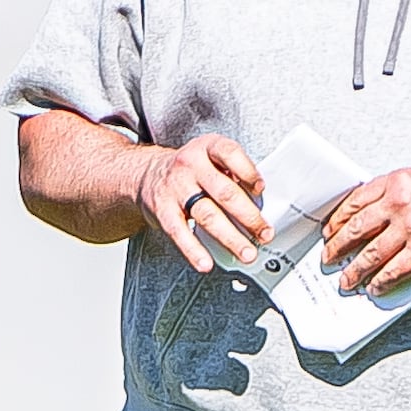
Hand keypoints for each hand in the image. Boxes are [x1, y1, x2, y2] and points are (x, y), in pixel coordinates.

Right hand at [135, 135, 266, 273]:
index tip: (261, 189)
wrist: (147, 173)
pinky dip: (194, 250)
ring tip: (246, 252)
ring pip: (206, 215)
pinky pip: (180, 232)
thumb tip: (259, 204)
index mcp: (207, 148)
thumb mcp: (210, 158)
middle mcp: (190, 165)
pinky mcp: (162, 210)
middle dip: (248, 216)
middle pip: (224, 192)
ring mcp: (175, 188)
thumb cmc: (189, 170)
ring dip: (230, 238)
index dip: (248, 172)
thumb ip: (233, 174)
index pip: (230, 154)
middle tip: (264, 234)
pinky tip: (206, 262)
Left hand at [323, 168, 410, 294]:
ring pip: (371, 254)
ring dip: (355, 270)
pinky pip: (393, 271)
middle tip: (328, 258)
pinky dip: (381, 282)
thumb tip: (369, 214)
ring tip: (347, 279)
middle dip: (338, 247)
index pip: (355, 202)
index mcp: (397, 182)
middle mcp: (400, 203)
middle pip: (357, 229)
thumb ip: (396, 193)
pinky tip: (375, 286)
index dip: (338, 220)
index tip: (330, 231)